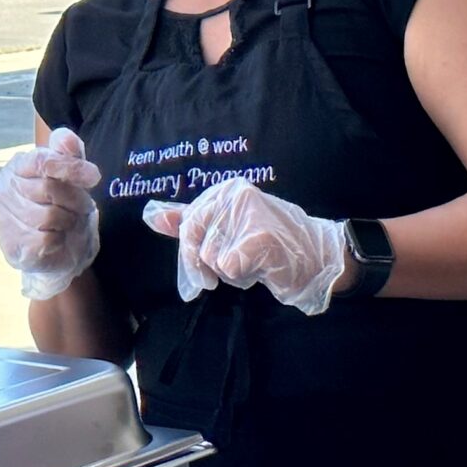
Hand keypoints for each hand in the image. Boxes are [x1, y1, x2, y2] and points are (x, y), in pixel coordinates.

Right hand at [0, 129, 101, 299]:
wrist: (56, 248)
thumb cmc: (61, 204)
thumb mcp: (70, 175)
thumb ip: (69, 153)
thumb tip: (66, 138)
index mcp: (16, 167)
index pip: (41, 161)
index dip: (70, 167)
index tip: (94, 176)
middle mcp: (5, 190)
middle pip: (49, 188)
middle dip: (75, 198)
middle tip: (82, 205)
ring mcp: (6, 219)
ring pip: (50, 216)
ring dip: (70, 220)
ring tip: (69, 221)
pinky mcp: (14, 246)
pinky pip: (48, 239)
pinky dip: (61, 239)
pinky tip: (57, 237)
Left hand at [141, 178, 346, 315]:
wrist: (314, 257)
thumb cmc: (267, 242)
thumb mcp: (225, 227)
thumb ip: (189, 219)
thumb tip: (151, 215)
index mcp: (224, 190)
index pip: (187, 225)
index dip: (193, 250)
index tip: (209, 260)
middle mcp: (235, 196)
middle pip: (195, 243)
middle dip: (208, 264)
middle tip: (230, 267)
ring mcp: (249, 215)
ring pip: (212, 258)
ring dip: (229, 272)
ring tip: (253, 262)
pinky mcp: (260, 239)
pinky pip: (228, 267)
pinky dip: (242, 275)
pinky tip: (259, 269)